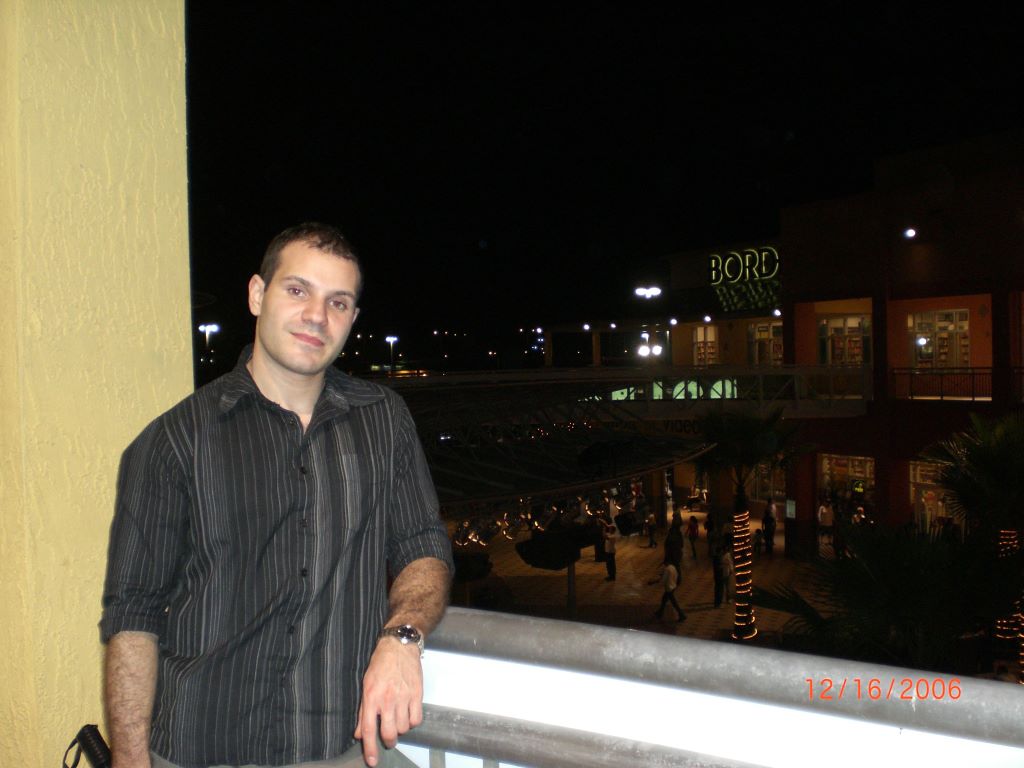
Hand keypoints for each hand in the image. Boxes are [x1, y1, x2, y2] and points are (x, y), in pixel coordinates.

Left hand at [354, 638, 423, 765]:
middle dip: (389, 741)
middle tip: (389, 738)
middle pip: (389, 733)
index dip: (370, 749)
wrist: (399, 646)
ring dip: (401, 728)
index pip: (369, 730)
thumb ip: (363, 712)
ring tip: (398, 717)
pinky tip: (408, 713)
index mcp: (371, 697)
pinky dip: (412, 721)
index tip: (372, 762)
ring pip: (404, 728)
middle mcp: (387, 699)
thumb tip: (359, 734)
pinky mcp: (417, 694)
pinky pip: (416, 719)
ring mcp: (404, 697)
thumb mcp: (366, 685)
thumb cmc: (380, 665)